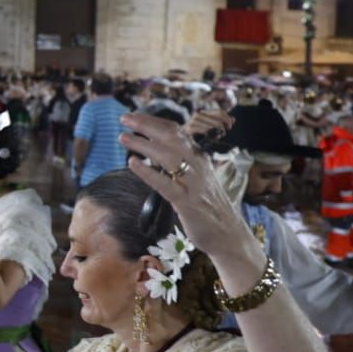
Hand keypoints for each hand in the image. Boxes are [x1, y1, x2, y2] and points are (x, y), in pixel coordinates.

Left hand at [118, 113, 252, 258]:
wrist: (229, 234)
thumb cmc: (207, 206)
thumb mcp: (195, 178)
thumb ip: (178, 164)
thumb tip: (152, 150)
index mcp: (199, 158)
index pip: (176, 132)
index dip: (154, 122)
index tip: (133, 116)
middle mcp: (198, 165)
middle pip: (172, 137)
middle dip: (147, 125)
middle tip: (124, 118)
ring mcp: (193, 183)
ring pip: (168, 156)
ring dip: (143, 144)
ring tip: (123, 137)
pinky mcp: (188, 202)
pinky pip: (165, 184)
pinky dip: (148, 172)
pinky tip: (133, 163)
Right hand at [183, 109, 233, 143]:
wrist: (180, 134)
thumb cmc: (196, 131)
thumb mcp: (210, 125)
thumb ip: (221, 121)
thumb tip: (233, 119)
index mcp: (203, 112)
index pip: (219, 112)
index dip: (227, 118)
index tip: (230, 126)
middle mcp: (198, 114)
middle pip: (218, 117)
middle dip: (224, 125)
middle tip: (225, 132)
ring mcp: (194, 120)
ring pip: (212, 124)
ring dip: (217, 131)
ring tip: (218, 135)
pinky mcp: (191, 127)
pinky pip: (205, 130)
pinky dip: (209, 133)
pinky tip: (208, 135)